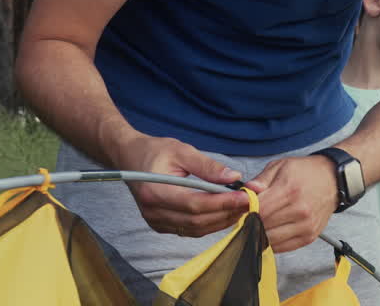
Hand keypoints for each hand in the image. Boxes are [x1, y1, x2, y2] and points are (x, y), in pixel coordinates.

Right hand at [116, 133, 261, 237]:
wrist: (130, 158)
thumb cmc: (156, 151)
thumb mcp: (182, 150)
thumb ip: (207, 166)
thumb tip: (234, 177)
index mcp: (156, 192)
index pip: (196, 204)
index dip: (223, 203)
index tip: (245, 196)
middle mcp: (153, 211)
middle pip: (197, 220)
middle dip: (226, 213)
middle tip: (249, 203)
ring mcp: (155, 221)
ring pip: (195, 229)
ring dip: (220, 221)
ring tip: (241, 208)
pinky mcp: (160, 225)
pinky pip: (189, 230)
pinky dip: (209, 224)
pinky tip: (224, 214)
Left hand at [252, 155, 339, 251]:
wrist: (332, 180)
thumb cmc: (305, 172)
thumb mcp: (281, 166)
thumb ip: (261, 180)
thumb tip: (247, 190)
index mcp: (290, 190)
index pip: (259, 210)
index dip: (246, 211)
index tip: (243, 209)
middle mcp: (300, 210)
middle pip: (263, 226)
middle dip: (251, 222)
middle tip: (247, 216)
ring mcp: (306, 226)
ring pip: (270, 240)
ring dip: (260, 234)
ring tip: (259, 223)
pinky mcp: (309, 237)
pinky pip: (282, 247)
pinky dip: (272, 241)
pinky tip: (270, 230)